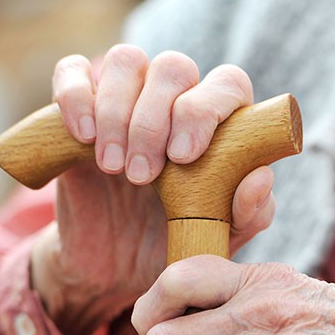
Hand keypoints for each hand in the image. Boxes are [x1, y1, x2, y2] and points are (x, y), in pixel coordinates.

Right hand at [31, 46, 275, 334]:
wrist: (116, 273)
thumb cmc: (177, 245)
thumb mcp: (217, 239)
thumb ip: (247, 214)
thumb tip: (260, 177)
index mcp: (219, 124)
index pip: (227, 83)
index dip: (206, 110)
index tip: (184, 157)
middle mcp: (176, 100)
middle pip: (174, 68)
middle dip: (155, 120)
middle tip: (142, 176)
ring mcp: (126, 98)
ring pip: (127, 61)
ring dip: (117, 112)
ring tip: (114, 168)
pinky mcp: (79, 107)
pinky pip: (73, 71)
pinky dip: (76, 95)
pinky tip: (83, 137)